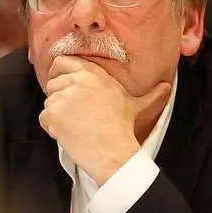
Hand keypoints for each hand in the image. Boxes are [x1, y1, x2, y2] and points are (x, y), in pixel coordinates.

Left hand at [39, 56, 168, 184]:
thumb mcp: (135, 106)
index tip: (62, 85)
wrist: (112, 151)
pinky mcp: (54, 112)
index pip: (62, 61)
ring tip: (76, 126)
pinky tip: (69, 134)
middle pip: (52, 83)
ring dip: (57, 116)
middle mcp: (78, 79)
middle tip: (74, 114)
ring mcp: (64, 95)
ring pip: (48, 102)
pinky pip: (44, 118)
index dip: (58, 73)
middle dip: (59, 99)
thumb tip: (168, 87)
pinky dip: (52, 128)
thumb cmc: (122, 128)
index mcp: (93, 73)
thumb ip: (149, 94)